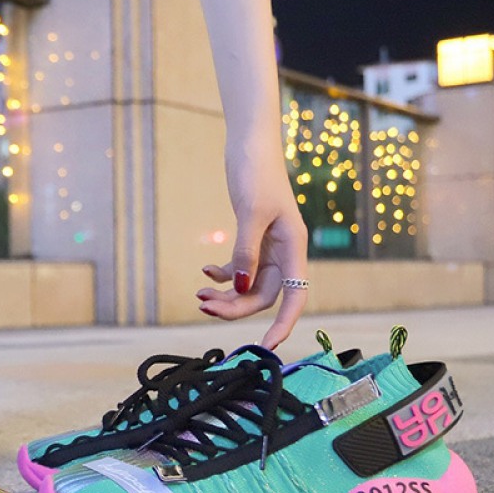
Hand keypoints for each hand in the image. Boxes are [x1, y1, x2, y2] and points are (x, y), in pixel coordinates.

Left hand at [196, 140, 307, 349]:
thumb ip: (245, 251)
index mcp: (293, 247)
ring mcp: (268, 246)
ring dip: (225, 294)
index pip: (294, 297)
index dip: (283, 324)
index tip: (267, 347)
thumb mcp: (250, 213)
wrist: (249, 144)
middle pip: (263, 295)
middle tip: (203, 306)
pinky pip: (239, 268)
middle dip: (234, 307)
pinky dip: (222, 274)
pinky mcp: (252, 238)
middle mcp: (284, 251)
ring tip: (199, 295)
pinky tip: (204, 271)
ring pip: (248, 285)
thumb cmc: (256, 173)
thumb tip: (239, 288)